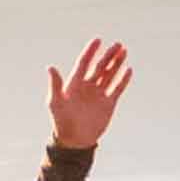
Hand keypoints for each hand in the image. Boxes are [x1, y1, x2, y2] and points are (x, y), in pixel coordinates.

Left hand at [47, 38, 133, 152]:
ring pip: (109, 75)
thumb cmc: (62, 121)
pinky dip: (123, 80)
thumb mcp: (56, 102)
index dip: (90, 51)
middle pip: (100, 67)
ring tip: (124, 51)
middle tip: (117, 44)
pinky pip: (117, 88)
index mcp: (75, 83)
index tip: (97, 40)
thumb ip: (55, 85)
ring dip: (116, 63)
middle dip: (108, 55)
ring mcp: (99, 94)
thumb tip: (50, 67)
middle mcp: (88, 86)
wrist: (75, 141)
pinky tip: (128, 70)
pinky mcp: (108, 103)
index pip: (84, 63)